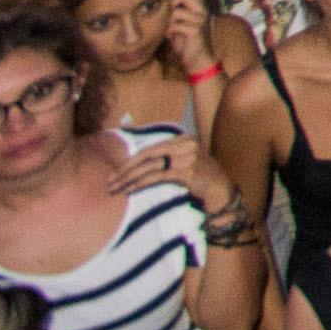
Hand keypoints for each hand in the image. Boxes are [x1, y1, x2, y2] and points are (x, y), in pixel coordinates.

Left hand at [108, 132, 228, 211]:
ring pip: (150, 166)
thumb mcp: (185, 161)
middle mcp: (186, 144)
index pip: (150, 148)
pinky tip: (128, 190)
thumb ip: (166, 157)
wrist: (221, 189)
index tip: (115, 172)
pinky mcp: (187, 171)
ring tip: (114, 188)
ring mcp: (187, 156)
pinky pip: (156, 176)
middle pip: (148, 155)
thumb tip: (138, 161)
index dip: (130, 160)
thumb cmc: (200, 177)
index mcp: (184, 139)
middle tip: (109, 181)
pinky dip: (139, 183)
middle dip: (125, 168)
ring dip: (128, 178)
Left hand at [162, 0, 213, 74]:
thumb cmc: (188, 44)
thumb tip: (165, 7)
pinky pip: (175, 24)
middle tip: (168, 12)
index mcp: (202, 11)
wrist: (199, 61)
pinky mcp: (195, 30)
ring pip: (177, 12)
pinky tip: (169, 36)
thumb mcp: (182, 27)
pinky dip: (169, 31)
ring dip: (168, 21)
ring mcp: (200, 21)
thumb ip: (178, 16)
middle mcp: (204, 13)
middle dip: (173, 3)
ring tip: (167, 30)